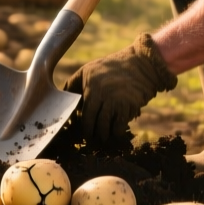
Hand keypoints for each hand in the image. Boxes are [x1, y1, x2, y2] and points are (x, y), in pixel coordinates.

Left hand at [60, 33, 175, 144]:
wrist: (142, 63)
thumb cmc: (112, 67)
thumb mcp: (88, 70)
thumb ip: (73, 84)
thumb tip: (61, 100)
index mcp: (89, 84)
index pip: (79, 110)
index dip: (79, 123)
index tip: (79, 129)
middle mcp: (100, 92)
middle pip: (90, 122)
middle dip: (90, 134)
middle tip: (90, 140)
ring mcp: (115, 99)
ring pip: (104, 127)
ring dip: (102, 136)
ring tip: (103, 138)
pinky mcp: (129, 105)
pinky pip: (119, 126)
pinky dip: (116, 133)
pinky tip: (116, 133)